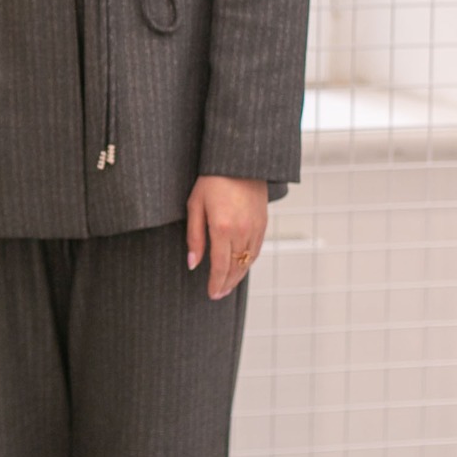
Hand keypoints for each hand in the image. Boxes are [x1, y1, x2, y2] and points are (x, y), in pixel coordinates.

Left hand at [186, 174, 267, 300]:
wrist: (239, 162)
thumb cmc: (211, 181)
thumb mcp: (195, 205)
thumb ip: (194, 237)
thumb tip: (193, 264)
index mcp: (222, 228)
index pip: (220, 265)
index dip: (216, 283)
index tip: (211, 294)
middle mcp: (242, 231)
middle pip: (236, 267)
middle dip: (226, 283)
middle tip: (218, 294)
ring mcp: (255, 228)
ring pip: (248, 261)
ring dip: (238, 276)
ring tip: (228, 286)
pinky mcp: (263, 223)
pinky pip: (256, 249)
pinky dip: (248, 262)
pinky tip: (240, 267)